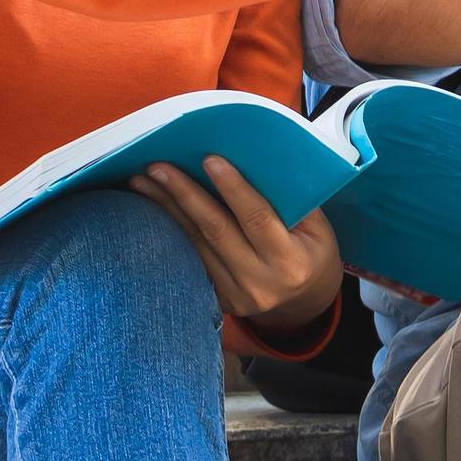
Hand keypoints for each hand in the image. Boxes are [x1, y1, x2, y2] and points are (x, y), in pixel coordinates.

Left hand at [130, 156, 343, 334]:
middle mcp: (259, 282)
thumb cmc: (313, 252)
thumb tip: (253, 162)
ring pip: (194, 244)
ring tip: (142, 181)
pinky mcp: (216, 302)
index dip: (233, 188)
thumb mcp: (318, 228)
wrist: (306, 302)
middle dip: (184, 194)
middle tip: (158, 166)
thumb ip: (289, 202)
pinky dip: (171, 231)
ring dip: (166, 210)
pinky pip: (191, 259)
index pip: (257, 218)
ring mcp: (234, 295)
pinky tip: (152, 208)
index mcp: (291, 261)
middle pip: (215, 231)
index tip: (209, 159)